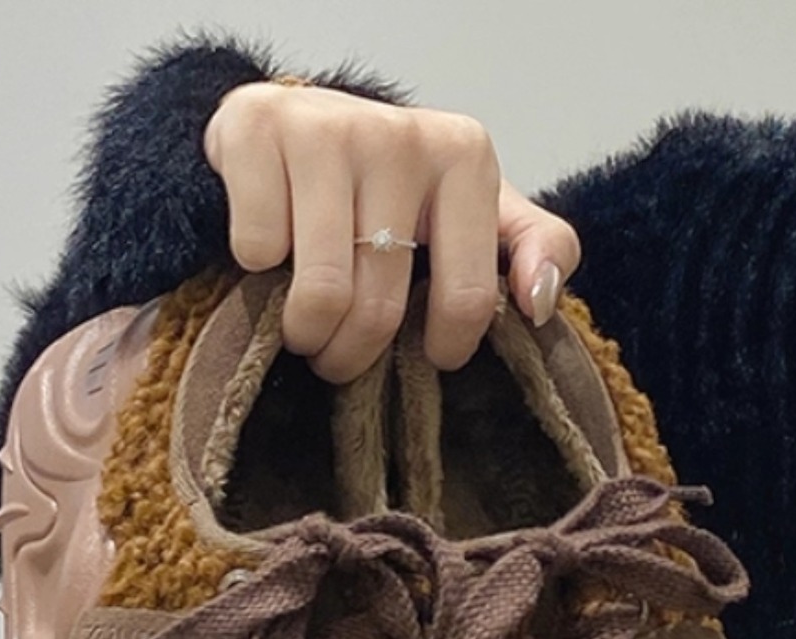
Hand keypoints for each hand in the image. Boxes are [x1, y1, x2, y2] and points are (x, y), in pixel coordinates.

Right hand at [204, 82, 580, 383]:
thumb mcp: (477, 214)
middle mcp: (400, 134)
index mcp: (465, 156)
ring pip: (321, 294)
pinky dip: (256, 272)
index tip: (425, 354)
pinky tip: (270, 256)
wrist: (297, 124)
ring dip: (306, 333)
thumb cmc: (393, 189)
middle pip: (380, 309)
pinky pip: (257, 252)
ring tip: (306, 328)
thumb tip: (539, 301)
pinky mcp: (257, 129)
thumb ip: (538, 248)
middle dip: (355, 356)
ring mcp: (327, 127)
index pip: (467, 300)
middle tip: (341, 354)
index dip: (441, 349)